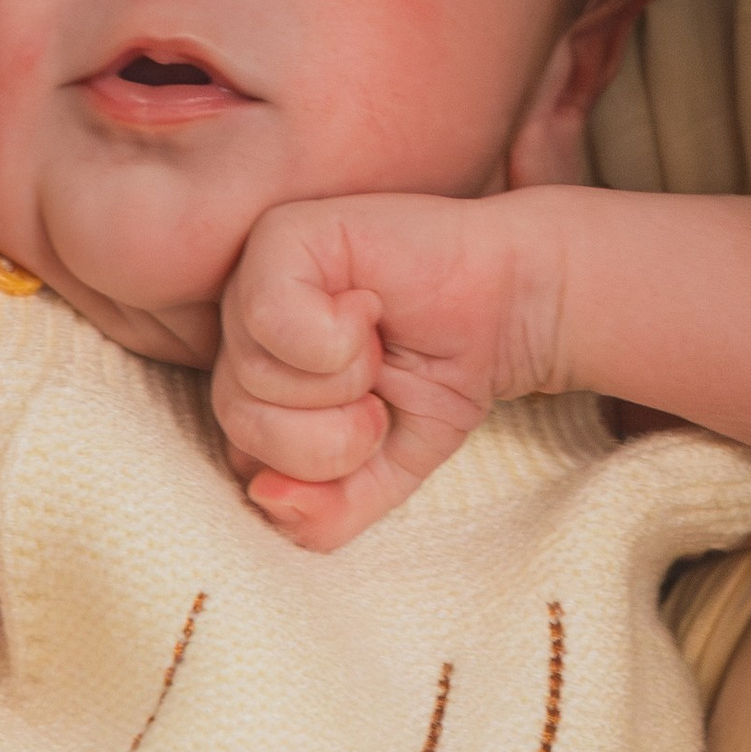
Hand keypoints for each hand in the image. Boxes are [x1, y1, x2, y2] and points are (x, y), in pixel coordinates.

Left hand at [213, 193, 551, 549]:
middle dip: (333, 430)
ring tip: (377, 341)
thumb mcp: (385, 471)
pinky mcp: (278, 236)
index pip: (242, 464)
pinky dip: (335, 335)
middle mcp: (238, 330)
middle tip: (379, 386)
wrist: (512, 303)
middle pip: (240, 421)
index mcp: (252, 384)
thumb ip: (324, 514)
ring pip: (252, 375)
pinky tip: (366, 304)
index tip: (376, 420)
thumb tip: (266, 498)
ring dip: (343, 379)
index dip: (322, 468)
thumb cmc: (444, 373)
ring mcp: (250, 277)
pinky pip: (268, 316)